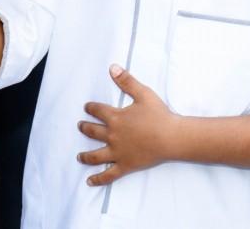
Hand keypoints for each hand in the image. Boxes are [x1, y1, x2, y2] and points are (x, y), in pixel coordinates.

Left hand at [77, 65, 179, 186]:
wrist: (170, 137)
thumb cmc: (158, 115)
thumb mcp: (143, 93)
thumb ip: (126, 81)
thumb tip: (112, 68)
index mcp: (116, 118)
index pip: (98, 111)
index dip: (91, 108)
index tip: (86, 107)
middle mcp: (112, 136)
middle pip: (93, 132)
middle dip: (85, 128)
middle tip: (80, 126)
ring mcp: (117, 152)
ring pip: (96, 155)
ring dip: (85, 155)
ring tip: (79, 156)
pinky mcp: (125, 165)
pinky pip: (108, 175)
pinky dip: (98, 179)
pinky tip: (90, 181)